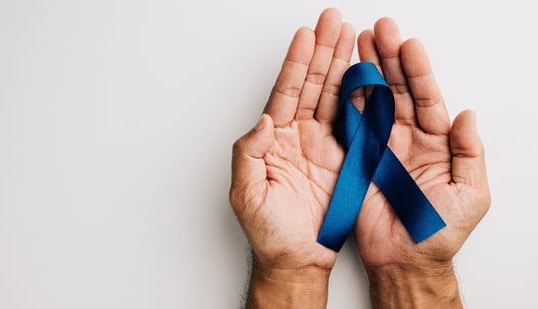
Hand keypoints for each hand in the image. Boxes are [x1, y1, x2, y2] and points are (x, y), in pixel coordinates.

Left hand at [229, 8, 353, 307]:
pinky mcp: (345, 160)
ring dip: (342, 65)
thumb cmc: (268, 232)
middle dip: (323, 52)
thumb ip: (248, 154)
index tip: (306, 35)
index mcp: (274, 140)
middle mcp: (298, 137)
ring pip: (333, 97)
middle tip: (334, 21)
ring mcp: (323, 146)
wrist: (296, 258)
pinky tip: (365, 74)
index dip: (296, 64)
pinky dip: (360, 98)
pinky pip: (353, 123)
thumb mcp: (246, 194)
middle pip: (312, 85)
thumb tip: (263, 120)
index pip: (286, 93)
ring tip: (351, 36)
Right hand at [353, 18, 490, 306]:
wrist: (404, 260)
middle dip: (389, 59)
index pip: (427, 99)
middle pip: (398, 91)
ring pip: (373, 102)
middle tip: (379, 30)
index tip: (408, 45)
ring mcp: (382, 147)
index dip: (418, 72)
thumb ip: (469, 154)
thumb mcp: (470, 195)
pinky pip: (352, 127)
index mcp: (437, 144)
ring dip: (367, 72)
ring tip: (359, 44)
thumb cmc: (438, 232)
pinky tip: (343, 80)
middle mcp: (408, 139)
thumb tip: (467, 115)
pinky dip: (347, 103)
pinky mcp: (359, 159)